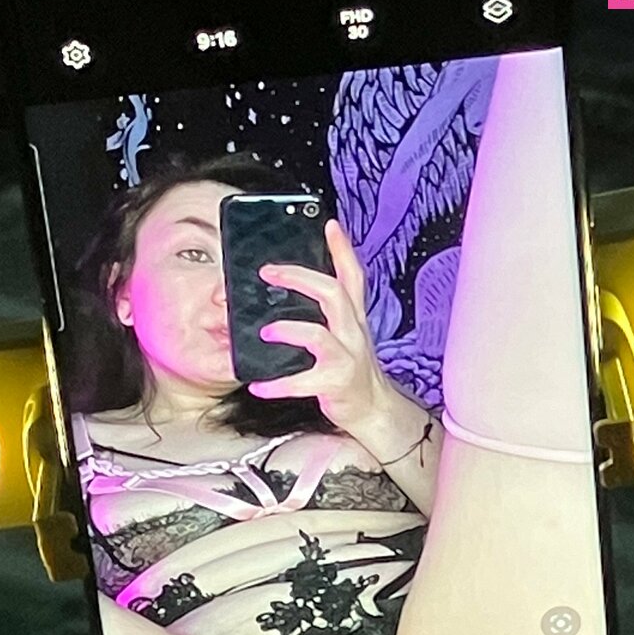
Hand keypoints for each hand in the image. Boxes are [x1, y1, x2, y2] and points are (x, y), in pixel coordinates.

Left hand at [248, 219, 389, 432]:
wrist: (373, 409)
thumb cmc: (351, 369)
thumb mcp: (347, 334)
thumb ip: (330, 311)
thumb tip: (296, 287)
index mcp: (353, 317)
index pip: (352, 276)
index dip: (342, 249)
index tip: (329, 224)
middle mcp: (353, 333)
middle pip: (333, 294)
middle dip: (300, 278)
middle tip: (269, 272)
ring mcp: (346, 358)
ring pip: (318, 336)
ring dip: (289, 330)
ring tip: (266, 332)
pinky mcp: (335, 384)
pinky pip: (303, 381)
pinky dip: (278, 384)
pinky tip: (259, 385)